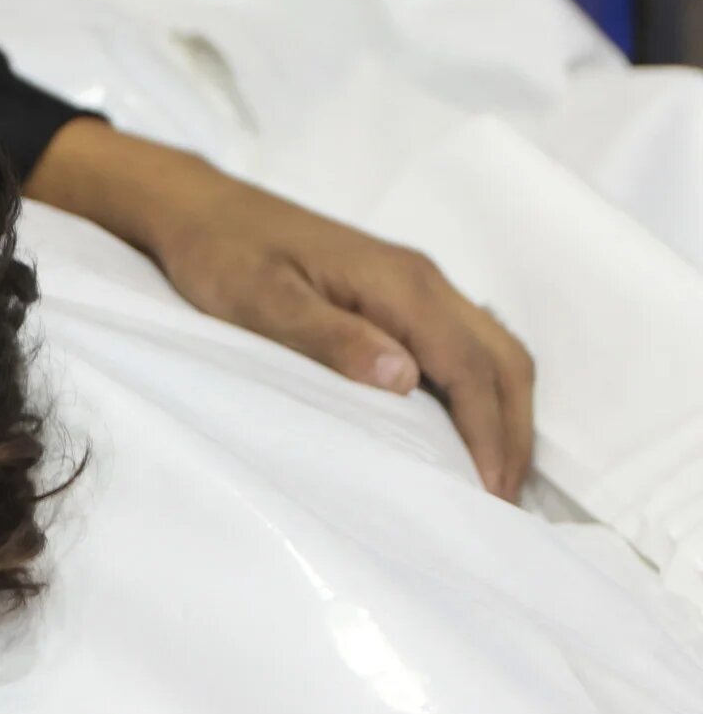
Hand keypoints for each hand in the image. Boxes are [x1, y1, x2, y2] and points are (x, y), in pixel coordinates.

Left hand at [27, 120, 533, 498]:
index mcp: (399, 283)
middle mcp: (422, 280)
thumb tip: (406, 378)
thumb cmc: (223, 255)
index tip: (493, 494)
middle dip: (512, 430)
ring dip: (502, 412)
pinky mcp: (395, 295)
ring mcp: (412, 285)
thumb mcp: (264, 302)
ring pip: (489, 350)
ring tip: (493, 478)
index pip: (469, 365)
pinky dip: (478, 391)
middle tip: (506, 503)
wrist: (201, 209)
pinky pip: (461, 345)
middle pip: (500, 358)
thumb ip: (332, 338)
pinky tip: (459, 431)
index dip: (488, 431)